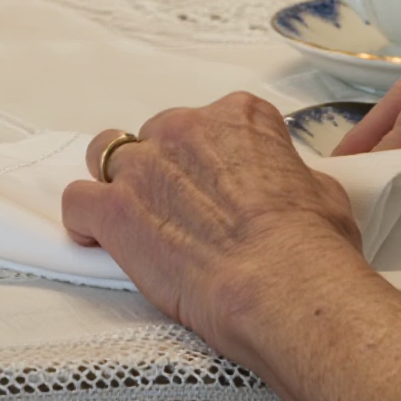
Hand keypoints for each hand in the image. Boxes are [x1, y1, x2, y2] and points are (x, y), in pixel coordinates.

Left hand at [61, 95, 367, 352]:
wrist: (282, 284)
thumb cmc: (308, 246)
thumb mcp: (322, 192)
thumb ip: (293, 176)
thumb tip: (293, 187)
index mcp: (240, 116)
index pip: (212, 121)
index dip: (211, 158)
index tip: (217, 186)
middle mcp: (187, 129)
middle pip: (156, 136)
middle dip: (163, 170)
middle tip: (180, 211)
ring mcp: (146, 167)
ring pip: (107, 155)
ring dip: (116, 183)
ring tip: (133, 218)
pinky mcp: (116, 210)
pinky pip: (78, 201)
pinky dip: (85, 220)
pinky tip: (100, 239)